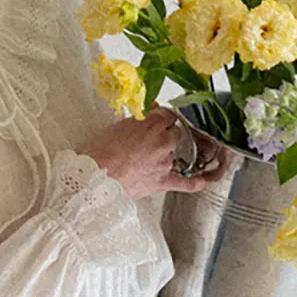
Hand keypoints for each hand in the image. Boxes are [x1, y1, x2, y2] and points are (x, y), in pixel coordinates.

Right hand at [81, 103, 233, 199]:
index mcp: (153, 124)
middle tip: (149, 140)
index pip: (167, 114)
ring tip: (148, 159)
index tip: (156, 117)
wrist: (94, 179)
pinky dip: (196, 182)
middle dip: (165, 134)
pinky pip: (187, 183)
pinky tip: (202, 180)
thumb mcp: (115, 127)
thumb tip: (142, 118)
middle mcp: (164, 141)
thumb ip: (134, 121)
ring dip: (166, 154)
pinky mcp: (163, 181)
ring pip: (176, 154)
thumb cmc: (99, 153)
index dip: (161, 116)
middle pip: (174, 132)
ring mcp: (166, 162)